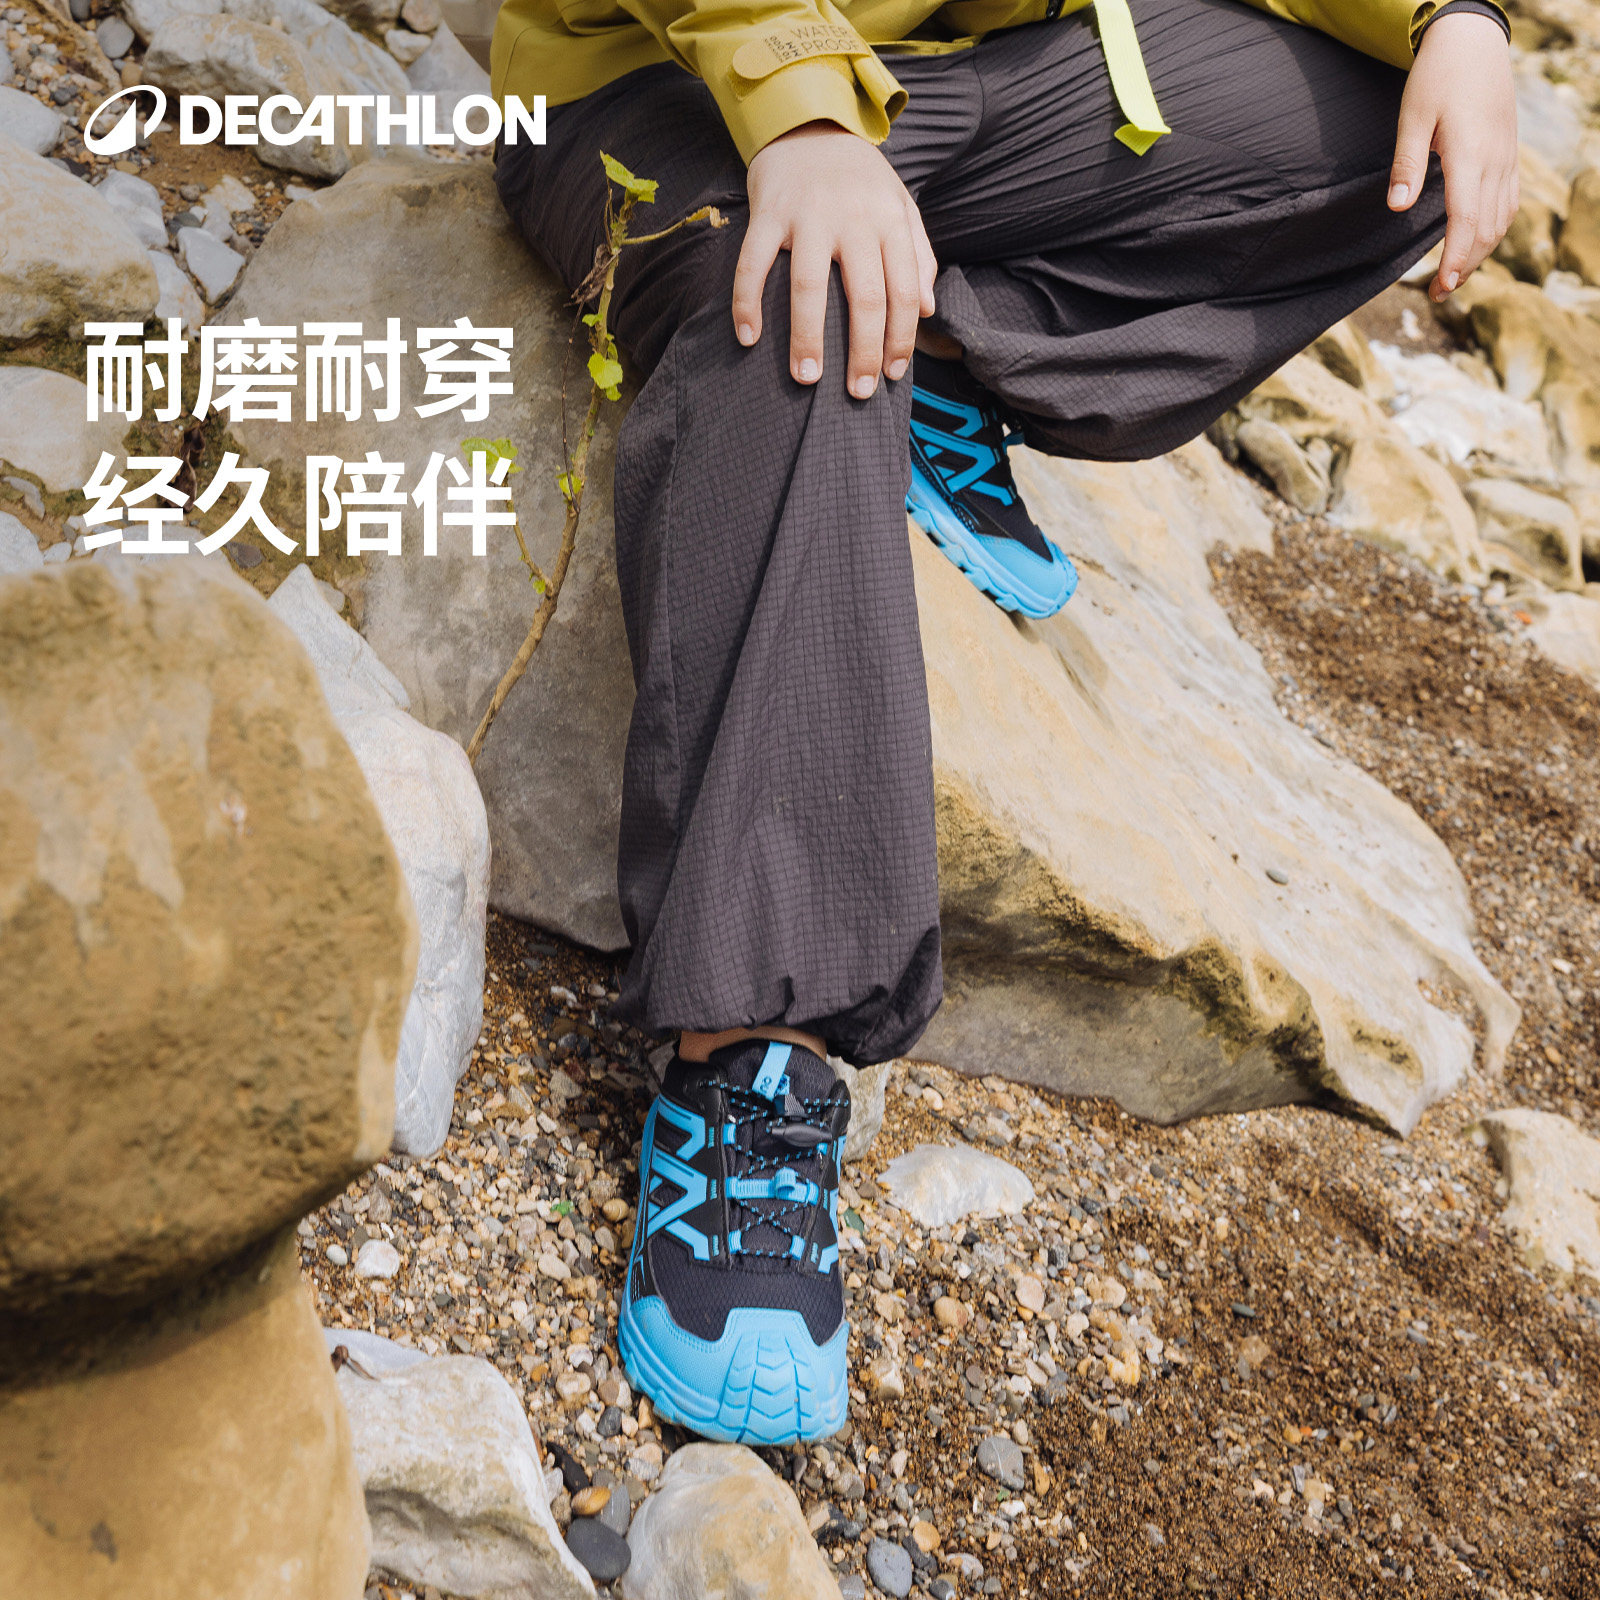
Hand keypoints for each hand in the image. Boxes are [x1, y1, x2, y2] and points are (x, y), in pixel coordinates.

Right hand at [734, 121, 937, 396]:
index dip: (900, 338)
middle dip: (863, 351)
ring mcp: (807, 216)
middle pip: (863, 296)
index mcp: (888, 222)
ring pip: (809, 286)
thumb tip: (927, 311)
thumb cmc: (859, 179)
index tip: (893, 374)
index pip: (902, 291)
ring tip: (807, 379)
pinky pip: (753, 263)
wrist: (809, 123)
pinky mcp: (768, 212)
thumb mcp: (900, 207)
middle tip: (858, 392)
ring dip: (807, 338)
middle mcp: (852, 219)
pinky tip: (747, 337)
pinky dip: (747, 302)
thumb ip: (918, 256)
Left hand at [1388, 13, 1517, 300]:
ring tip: (1453, 278)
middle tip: (1438, 293)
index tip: (1441, 286)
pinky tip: (1475, 244)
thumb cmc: (1437, 78)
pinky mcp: (1509, 154)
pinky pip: (1507, 202)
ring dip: (1479, 253)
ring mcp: (1507, 157)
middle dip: (1465, 266)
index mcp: (1469, 154)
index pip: (1466, 219)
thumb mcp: (1411, 118)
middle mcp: (1495, 160)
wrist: (1474, 42)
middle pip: (1487, 228)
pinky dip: (1492, 230)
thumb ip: (1406, 165)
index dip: (1456, 258)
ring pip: (1501, 219)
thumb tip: (1396, 209)